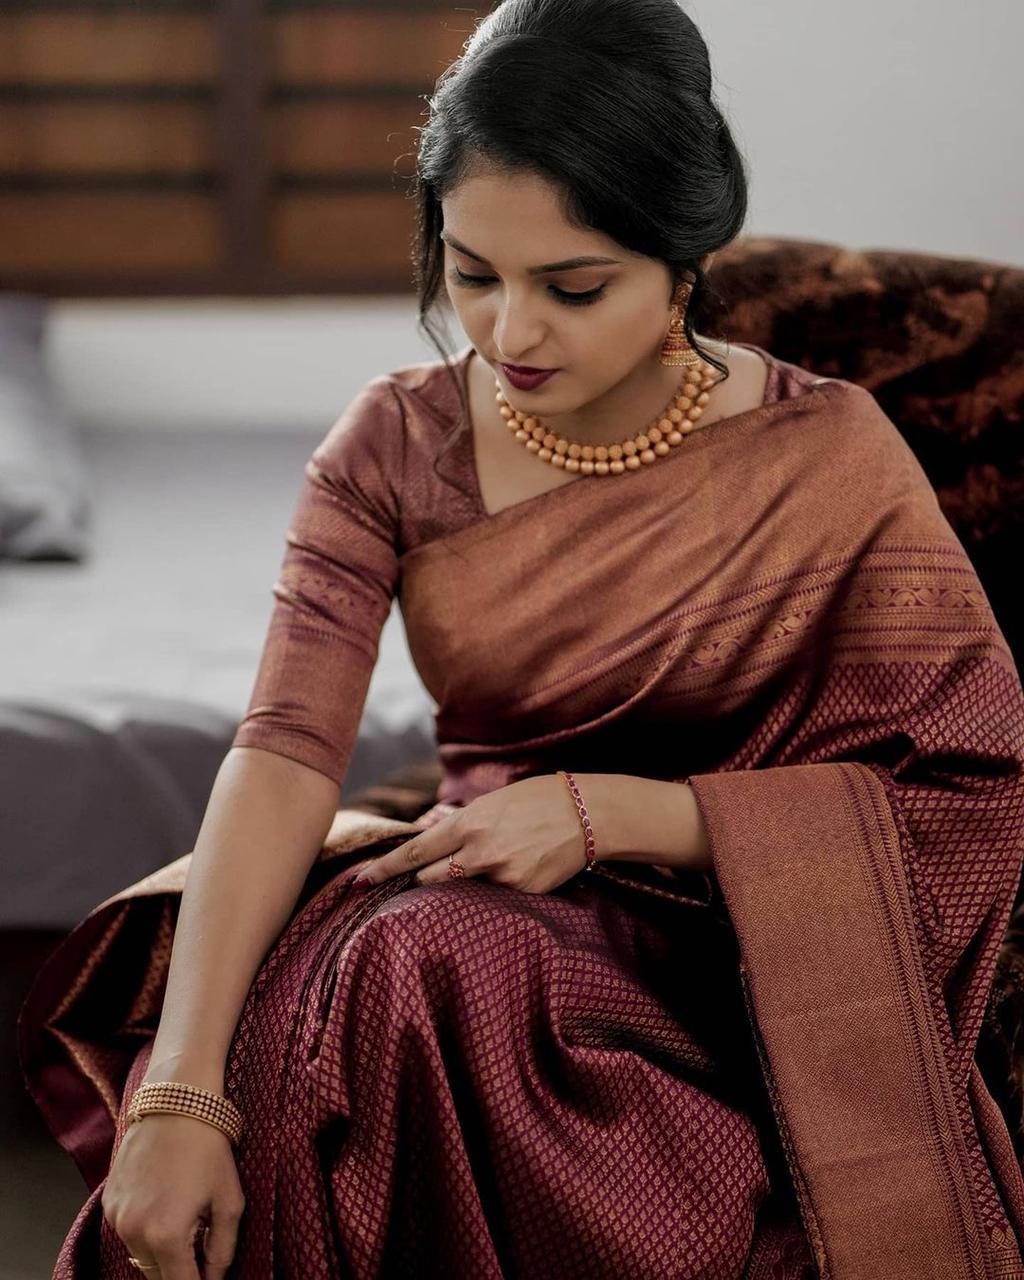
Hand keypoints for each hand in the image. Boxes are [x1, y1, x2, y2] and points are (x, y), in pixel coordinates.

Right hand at [101, 1111, 244, 1278]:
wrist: (176, 1101)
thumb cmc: (208, 1147)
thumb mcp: (228, 1198)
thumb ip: (223, 1248)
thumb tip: (215, 1277)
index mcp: (166, 1235)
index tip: (209, 1278)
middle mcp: (134, 1231)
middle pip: (157, 1276)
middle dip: (179, 1270)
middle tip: (200, 1251)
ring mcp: (117, 1216)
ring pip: (140, 1255)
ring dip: (161, 1251)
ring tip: (185, 1220)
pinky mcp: (108, 1200)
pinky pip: (127, 1230)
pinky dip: (144, 1229)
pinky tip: (164, 1203)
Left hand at [353, 774, 593, 894]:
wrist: (588, 814)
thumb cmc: (539, 799)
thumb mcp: (493, 802)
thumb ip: (463, 824)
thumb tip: (435, 840)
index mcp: (468, 823)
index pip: (415, 852)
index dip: (385, 869)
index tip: (361, 880)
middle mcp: (479, 852)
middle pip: (429, 879)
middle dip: (420, 881)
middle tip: (412, 883)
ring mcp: (501, 876)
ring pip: (463, 890)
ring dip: (463, 883)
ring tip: (488, 866)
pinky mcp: (521, 892)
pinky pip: (495, 897)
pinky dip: (496, 887)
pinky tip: (517, 867)